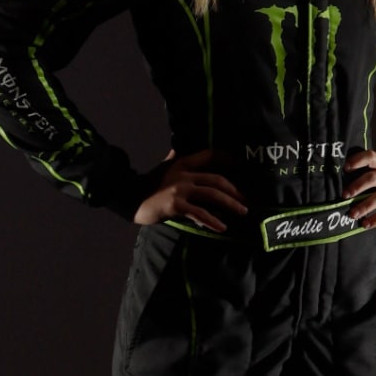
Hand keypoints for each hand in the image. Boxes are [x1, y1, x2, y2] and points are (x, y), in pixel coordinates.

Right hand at [132, 149, 247, 230]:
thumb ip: (171, 158)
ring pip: (212, 194)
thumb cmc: (147, 184)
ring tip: (242, 212)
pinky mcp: (175, 204)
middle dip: (234, 190)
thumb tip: (175, 148)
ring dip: (230, 203)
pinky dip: (212, 220)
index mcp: (182, 163)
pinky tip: (221, 227)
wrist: (129, 197)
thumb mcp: (161, 167)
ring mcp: (179, 189)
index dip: (227, 159)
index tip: (242, 167)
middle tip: (246, 200)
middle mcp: (183, 174)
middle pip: (216, 179)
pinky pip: (199, 213)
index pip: (209, 155)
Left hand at [344, 150, 375, 227]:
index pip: (371, 156)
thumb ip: (368, 176)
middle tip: (345, 196)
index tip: (345, 168)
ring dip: (364, 206)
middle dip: (357, 186)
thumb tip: (343, 188)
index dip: (357, 160)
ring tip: (352, 214)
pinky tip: (366, 224)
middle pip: (373, 177)